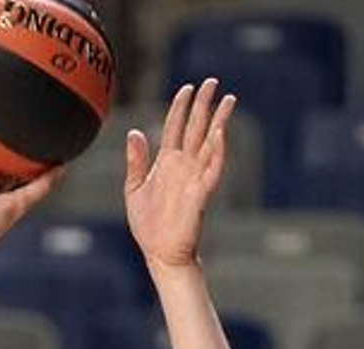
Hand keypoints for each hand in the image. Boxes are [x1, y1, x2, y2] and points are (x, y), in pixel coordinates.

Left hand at [125, 79, 235, 270]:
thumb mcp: (134, 188)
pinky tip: (220, 133)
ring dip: (219, 121)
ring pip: (209, 143)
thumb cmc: (148, 224)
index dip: (180, 107)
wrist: (159, 252)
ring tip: (228, 100)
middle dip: (204, 104)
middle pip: (196, 128)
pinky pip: (212, 168)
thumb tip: (135, 132)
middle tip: (212, 81)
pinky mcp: (201, 193)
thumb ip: (136, 160)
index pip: (175, 127)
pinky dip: (217, 151)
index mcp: (167, 163)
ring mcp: (194, 177)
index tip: (187, 87)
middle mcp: (183, 166)